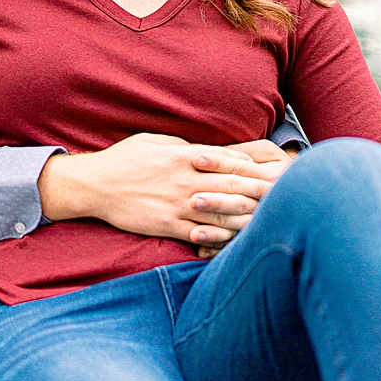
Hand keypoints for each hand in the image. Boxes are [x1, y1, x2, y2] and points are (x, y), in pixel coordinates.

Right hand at [38, 133, 284, 251]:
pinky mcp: (167, 225)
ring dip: (247, 217)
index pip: (231, 162)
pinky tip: (236, 239)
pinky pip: (200, 234)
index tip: (276, 172)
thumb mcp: (158, 140)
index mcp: (187, 156)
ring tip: (270, 220)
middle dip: (262, 192)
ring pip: (222, 213)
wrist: (95, 184)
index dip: (256, 169)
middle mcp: (187, 180)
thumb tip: (209, 152)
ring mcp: (178, 204)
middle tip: (285, 196)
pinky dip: (220, 237)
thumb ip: (186, 146)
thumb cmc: (125, 158)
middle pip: (234, 187)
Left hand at [192, 139, 298, 256]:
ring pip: (238, 226)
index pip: (241, 168)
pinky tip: (201, 252)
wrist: (302, 189)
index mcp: (271, 176)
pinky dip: (218, 248)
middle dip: (216, 202)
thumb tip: (213, 151)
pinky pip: (236, 244)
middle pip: (239, 202)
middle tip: (191, 200)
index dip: (219, 162)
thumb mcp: (264, 152)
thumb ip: (242, 152)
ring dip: (215, 231)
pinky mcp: (256, 236)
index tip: (197, 159)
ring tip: (194, 233)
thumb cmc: (273, 164)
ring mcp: (263, 220)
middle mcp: (269, 200)